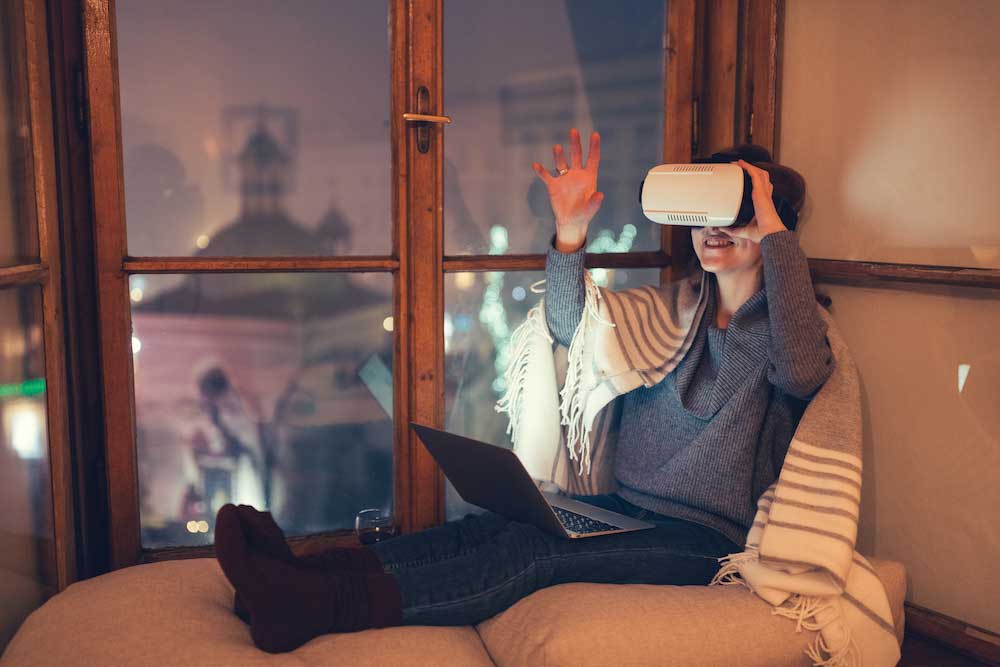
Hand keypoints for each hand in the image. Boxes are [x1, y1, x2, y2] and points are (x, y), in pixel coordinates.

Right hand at [532, 128, 603, 251]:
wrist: (571, 221)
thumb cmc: (584, 214)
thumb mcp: (591, 210)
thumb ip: (595, 203)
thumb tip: (600, 195)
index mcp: (588, 177)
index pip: (592, 159)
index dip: (594, 147)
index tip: (595, 134)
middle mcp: (576, 174)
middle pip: (576, 155)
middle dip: (575, 144)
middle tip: (573, 131)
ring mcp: (564, 178)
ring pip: (561, 163)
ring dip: (559, 155)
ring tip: (557, 147)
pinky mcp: (553, 185)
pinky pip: (546, 176)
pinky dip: (541, 171)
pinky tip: (536, 165)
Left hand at [724, 159, 786, 243]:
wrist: (769, 233)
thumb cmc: (762, 233)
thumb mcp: (743, 230)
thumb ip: (733, 229)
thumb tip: (723, 229)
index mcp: (763, 203)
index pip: (762, 188)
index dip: (756, 181)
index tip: (748, 178)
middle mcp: (765, 196)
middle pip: (762, 177)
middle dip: (752, 170)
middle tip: (741, 167)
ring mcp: (763, 193)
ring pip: (760, 173)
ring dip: (749, 166)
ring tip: (739, 163)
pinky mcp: (760, 191)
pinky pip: (755, 174)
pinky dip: (748, 167)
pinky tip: (741, 164)